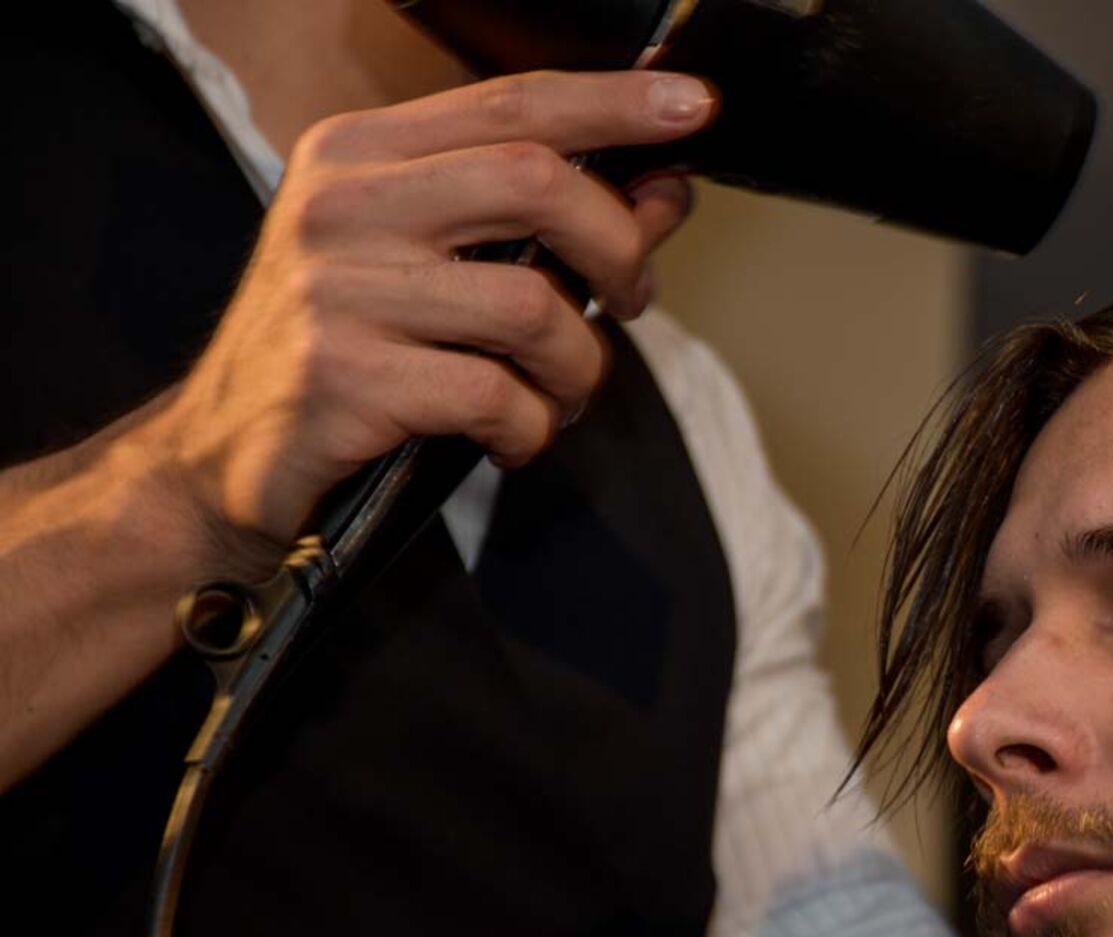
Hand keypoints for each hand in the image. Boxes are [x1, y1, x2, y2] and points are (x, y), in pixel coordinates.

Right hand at [135, 68, 714, 566]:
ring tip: (564, 393)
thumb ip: (541, 222)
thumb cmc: (343, 351)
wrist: (220, 456)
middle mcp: (343, 205)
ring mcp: (338, 292)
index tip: (690, 105)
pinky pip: (496, 397)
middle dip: (619, 248)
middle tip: (634, 299)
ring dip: (580, 365)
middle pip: (537, 182)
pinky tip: (513, 438)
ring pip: (532, 306)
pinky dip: (531, 428)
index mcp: (360, 154)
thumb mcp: (430, 264)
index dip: (613, 102)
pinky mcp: (346, 379)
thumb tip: (662, 187)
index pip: (510, 102)